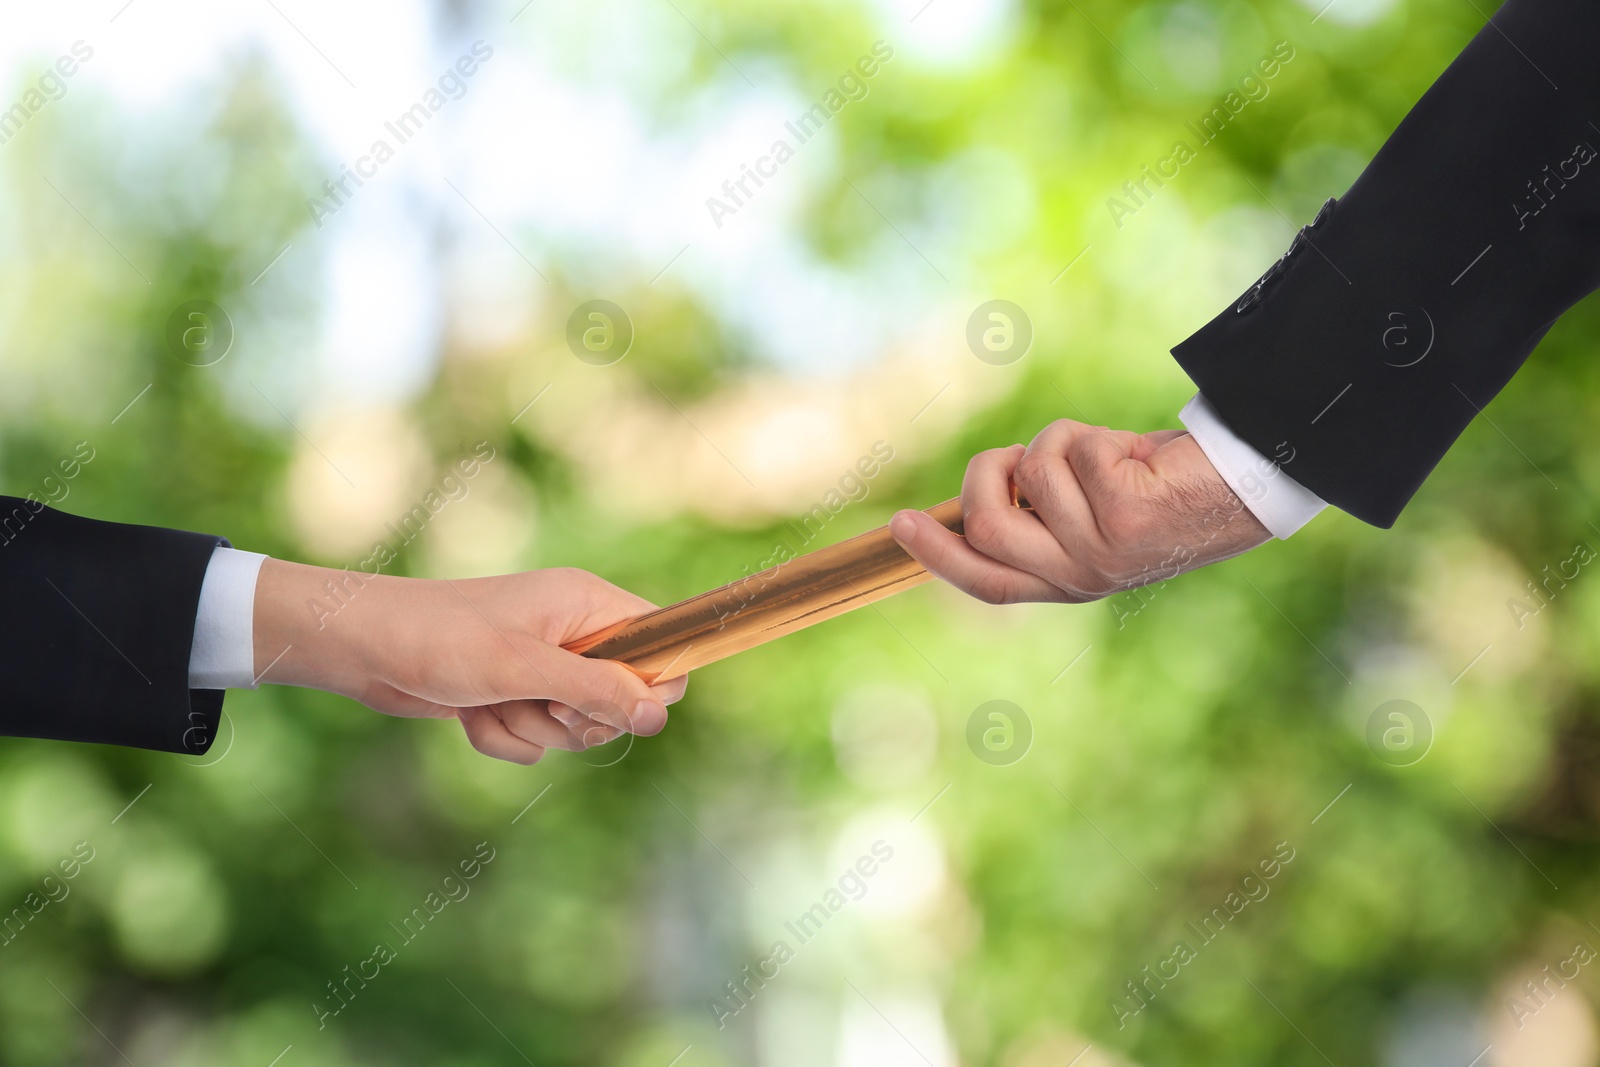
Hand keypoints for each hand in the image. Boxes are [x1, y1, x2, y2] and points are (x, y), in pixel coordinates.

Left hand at [251, 562, 686, 763]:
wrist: (362, 646)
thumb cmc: (440, 640)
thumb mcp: (525, 669)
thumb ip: (597, 690)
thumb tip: (659, 716)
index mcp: (587, 603)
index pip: (660, 643)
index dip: (648, 685)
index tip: (608, 705)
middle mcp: (573, 631)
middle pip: (621, 699)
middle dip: (578, 720)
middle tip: (541, 707)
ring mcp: (543, 664)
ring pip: (576, 726)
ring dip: (532, 729)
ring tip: (491, 702)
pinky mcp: (514, 692)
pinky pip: (537, 737)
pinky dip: (504, 735)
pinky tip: (471, 714)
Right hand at [889, 419, 1270, 603]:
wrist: (1236, 487)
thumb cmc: (1156, 490)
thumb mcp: (1087, 513)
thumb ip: (1038, 517)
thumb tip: (975, 499)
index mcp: (1064, 581)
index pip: (986, 581)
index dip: (937, 555)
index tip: (901, 524)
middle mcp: (1079, 575)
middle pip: (986, 527)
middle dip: (986, 475)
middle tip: (1013, 455)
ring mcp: (1102, 548)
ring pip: (1030, 476)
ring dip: (1057, 443)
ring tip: (1101, 453)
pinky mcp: (1124, 513)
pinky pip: (1070, 450)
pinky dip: (1091, 434)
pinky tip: (1132, 454)